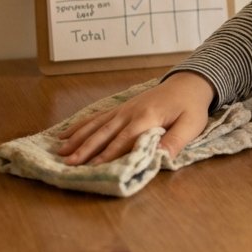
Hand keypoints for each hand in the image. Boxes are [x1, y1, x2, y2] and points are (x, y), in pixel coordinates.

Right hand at [56, 72, 215, 166]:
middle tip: (68, 164)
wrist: (188, 82)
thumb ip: (175, 141)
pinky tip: (65, 133)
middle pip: (105, 133)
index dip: (109, 155)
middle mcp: (130, 112)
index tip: (93, 168)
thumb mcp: (191, 125)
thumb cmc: (191, 107)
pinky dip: (80, 125)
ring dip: (78, 138)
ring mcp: (123, 109)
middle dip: (85, 149)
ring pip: (96, 125)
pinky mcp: (120, 108)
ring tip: (60, 151)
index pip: (125, 139)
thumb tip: (159, 158)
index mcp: (147, 117)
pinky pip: (97, 117)